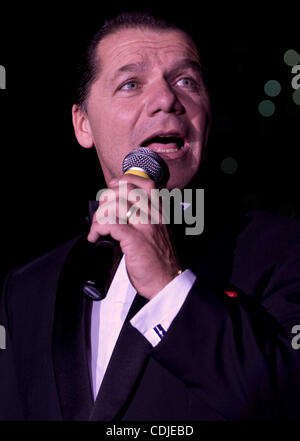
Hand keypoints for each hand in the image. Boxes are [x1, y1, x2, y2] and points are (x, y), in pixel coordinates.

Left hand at [87, 174, 180, 299]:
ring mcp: (145, 227)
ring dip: (99, 215)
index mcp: (161, 213)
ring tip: (96, 227)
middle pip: (126, 190)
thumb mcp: (160, 233)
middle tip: (101, 211)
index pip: (147, 184)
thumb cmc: (161, 261)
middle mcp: (155, 216)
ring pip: (116, 205)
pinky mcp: (135, 240)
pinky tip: (95, 237)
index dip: (127, 180)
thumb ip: (148, 220)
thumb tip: (125, 213)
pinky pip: (110, 224)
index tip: (113, 185)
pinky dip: (97, 228)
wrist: (169, 282)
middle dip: (107, 197)